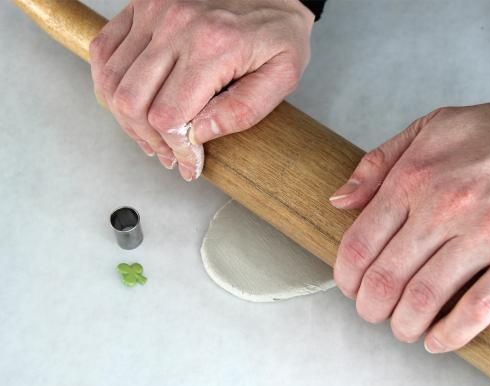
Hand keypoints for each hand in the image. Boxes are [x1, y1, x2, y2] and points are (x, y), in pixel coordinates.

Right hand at [90, 0, 313, 180]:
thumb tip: (198, 135)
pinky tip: (130, 101)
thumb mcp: (282, 76)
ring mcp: (153, 12)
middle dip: (149, 141)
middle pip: (132, 103)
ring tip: (151, 135)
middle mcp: (176, 25)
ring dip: (126, 119)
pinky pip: (104, 50)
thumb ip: (244, 110)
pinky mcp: (141, 5)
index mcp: (213, 46)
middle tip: (169, 155)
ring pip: (112, 82)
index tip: (189, 164)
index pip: (169, 117)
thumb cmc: (278, 33)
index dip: (176, 150)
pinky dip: (109, 83)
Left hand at [330, 102, 489, 352]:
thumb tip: (339, 201)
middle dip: (371, 306)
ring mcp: (487, 235)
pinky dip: (451, 333)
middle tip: (373, 313)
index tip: (349, 288)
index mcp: (414, 180)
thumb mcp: (427, 129)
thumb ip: (377, 164)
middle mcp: (445, 208)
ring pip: (426, 297)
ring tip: (403, 328)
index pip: (360, 243)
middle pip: (387, 277)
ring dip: (405, 324)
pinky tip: (437, 341)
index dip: (347, 276)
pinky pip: (480, 308)